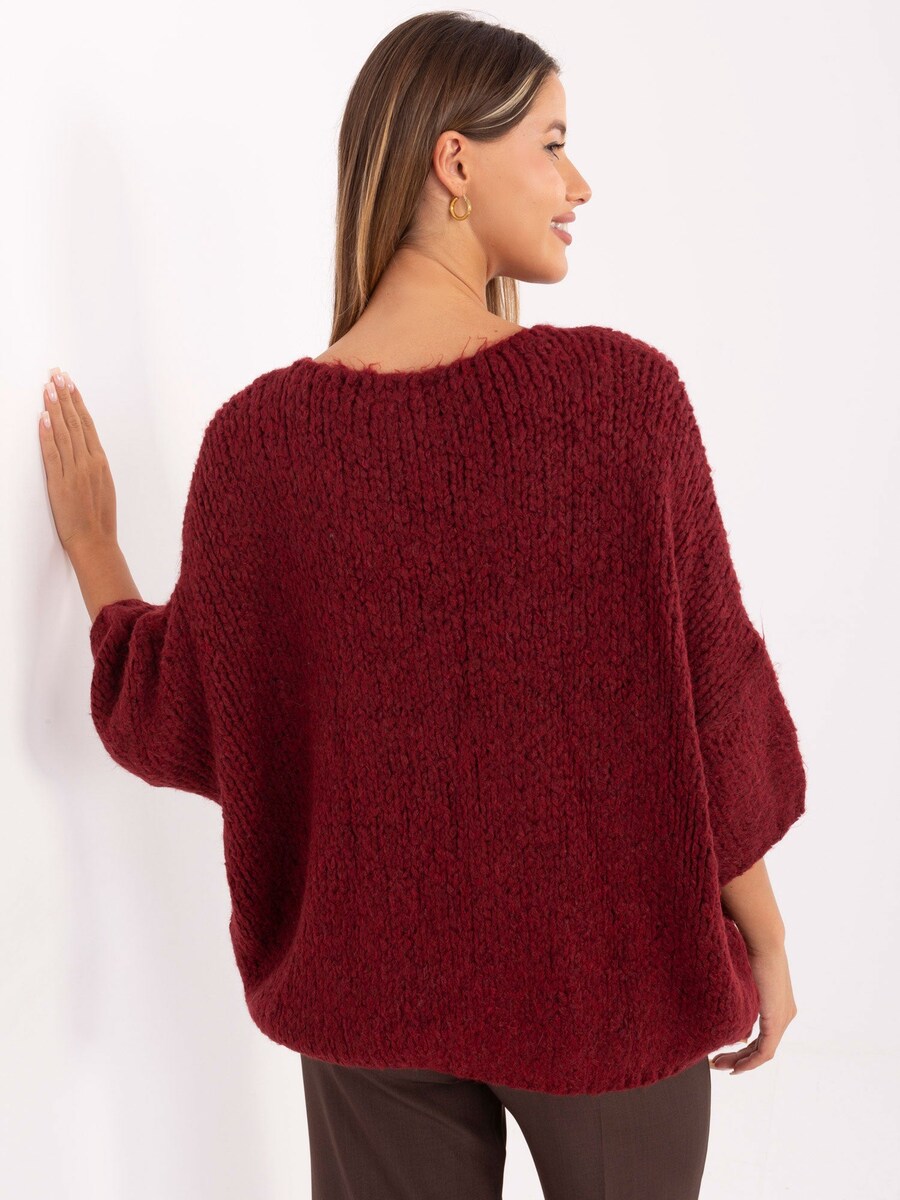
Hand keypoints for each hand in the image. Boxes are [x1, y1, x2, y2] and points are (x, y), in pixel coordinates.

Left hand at [38, 368, 117, 555]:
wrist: (95, 542)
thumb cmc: (98, 520)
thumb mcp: (103, 487)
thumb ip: (94, 466)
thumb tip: (86, 450)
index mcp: (100, 462)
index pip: (87, 424)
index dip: (77, 402)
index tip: (70, 384)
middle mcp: (89, 462)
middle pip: (76, 422)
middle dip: (65, 396)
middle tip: (57, 375)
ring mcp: (75, 472)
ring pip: (64, 433)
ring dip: (56, 408)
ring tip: (48, 387)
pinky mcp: (60, 483)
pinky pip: (53, 454)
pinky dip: (48, 434)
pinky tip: (44, 417)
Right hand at [710, 941, 797, 1074]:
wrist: (764, 940)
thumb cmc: (749, 948)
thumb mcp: (744, 976)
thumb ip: (739, 993)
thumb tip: (725, 1007)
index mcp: (778, 1004)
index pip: (763, 1034)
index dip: (745, 1048)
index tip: (725, 1052)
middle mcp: (785, 1014)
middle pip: (763, 1046)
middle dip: (740, 1058)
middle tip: (718, 1063)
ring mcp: (783, 1018)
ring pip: (763, 1051)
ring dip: (742, 1061)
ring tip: (721, 1065)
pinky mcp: (777, 1020)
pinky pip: (765, 1051)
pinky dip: (750, 1061)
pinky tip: (736, 1066)